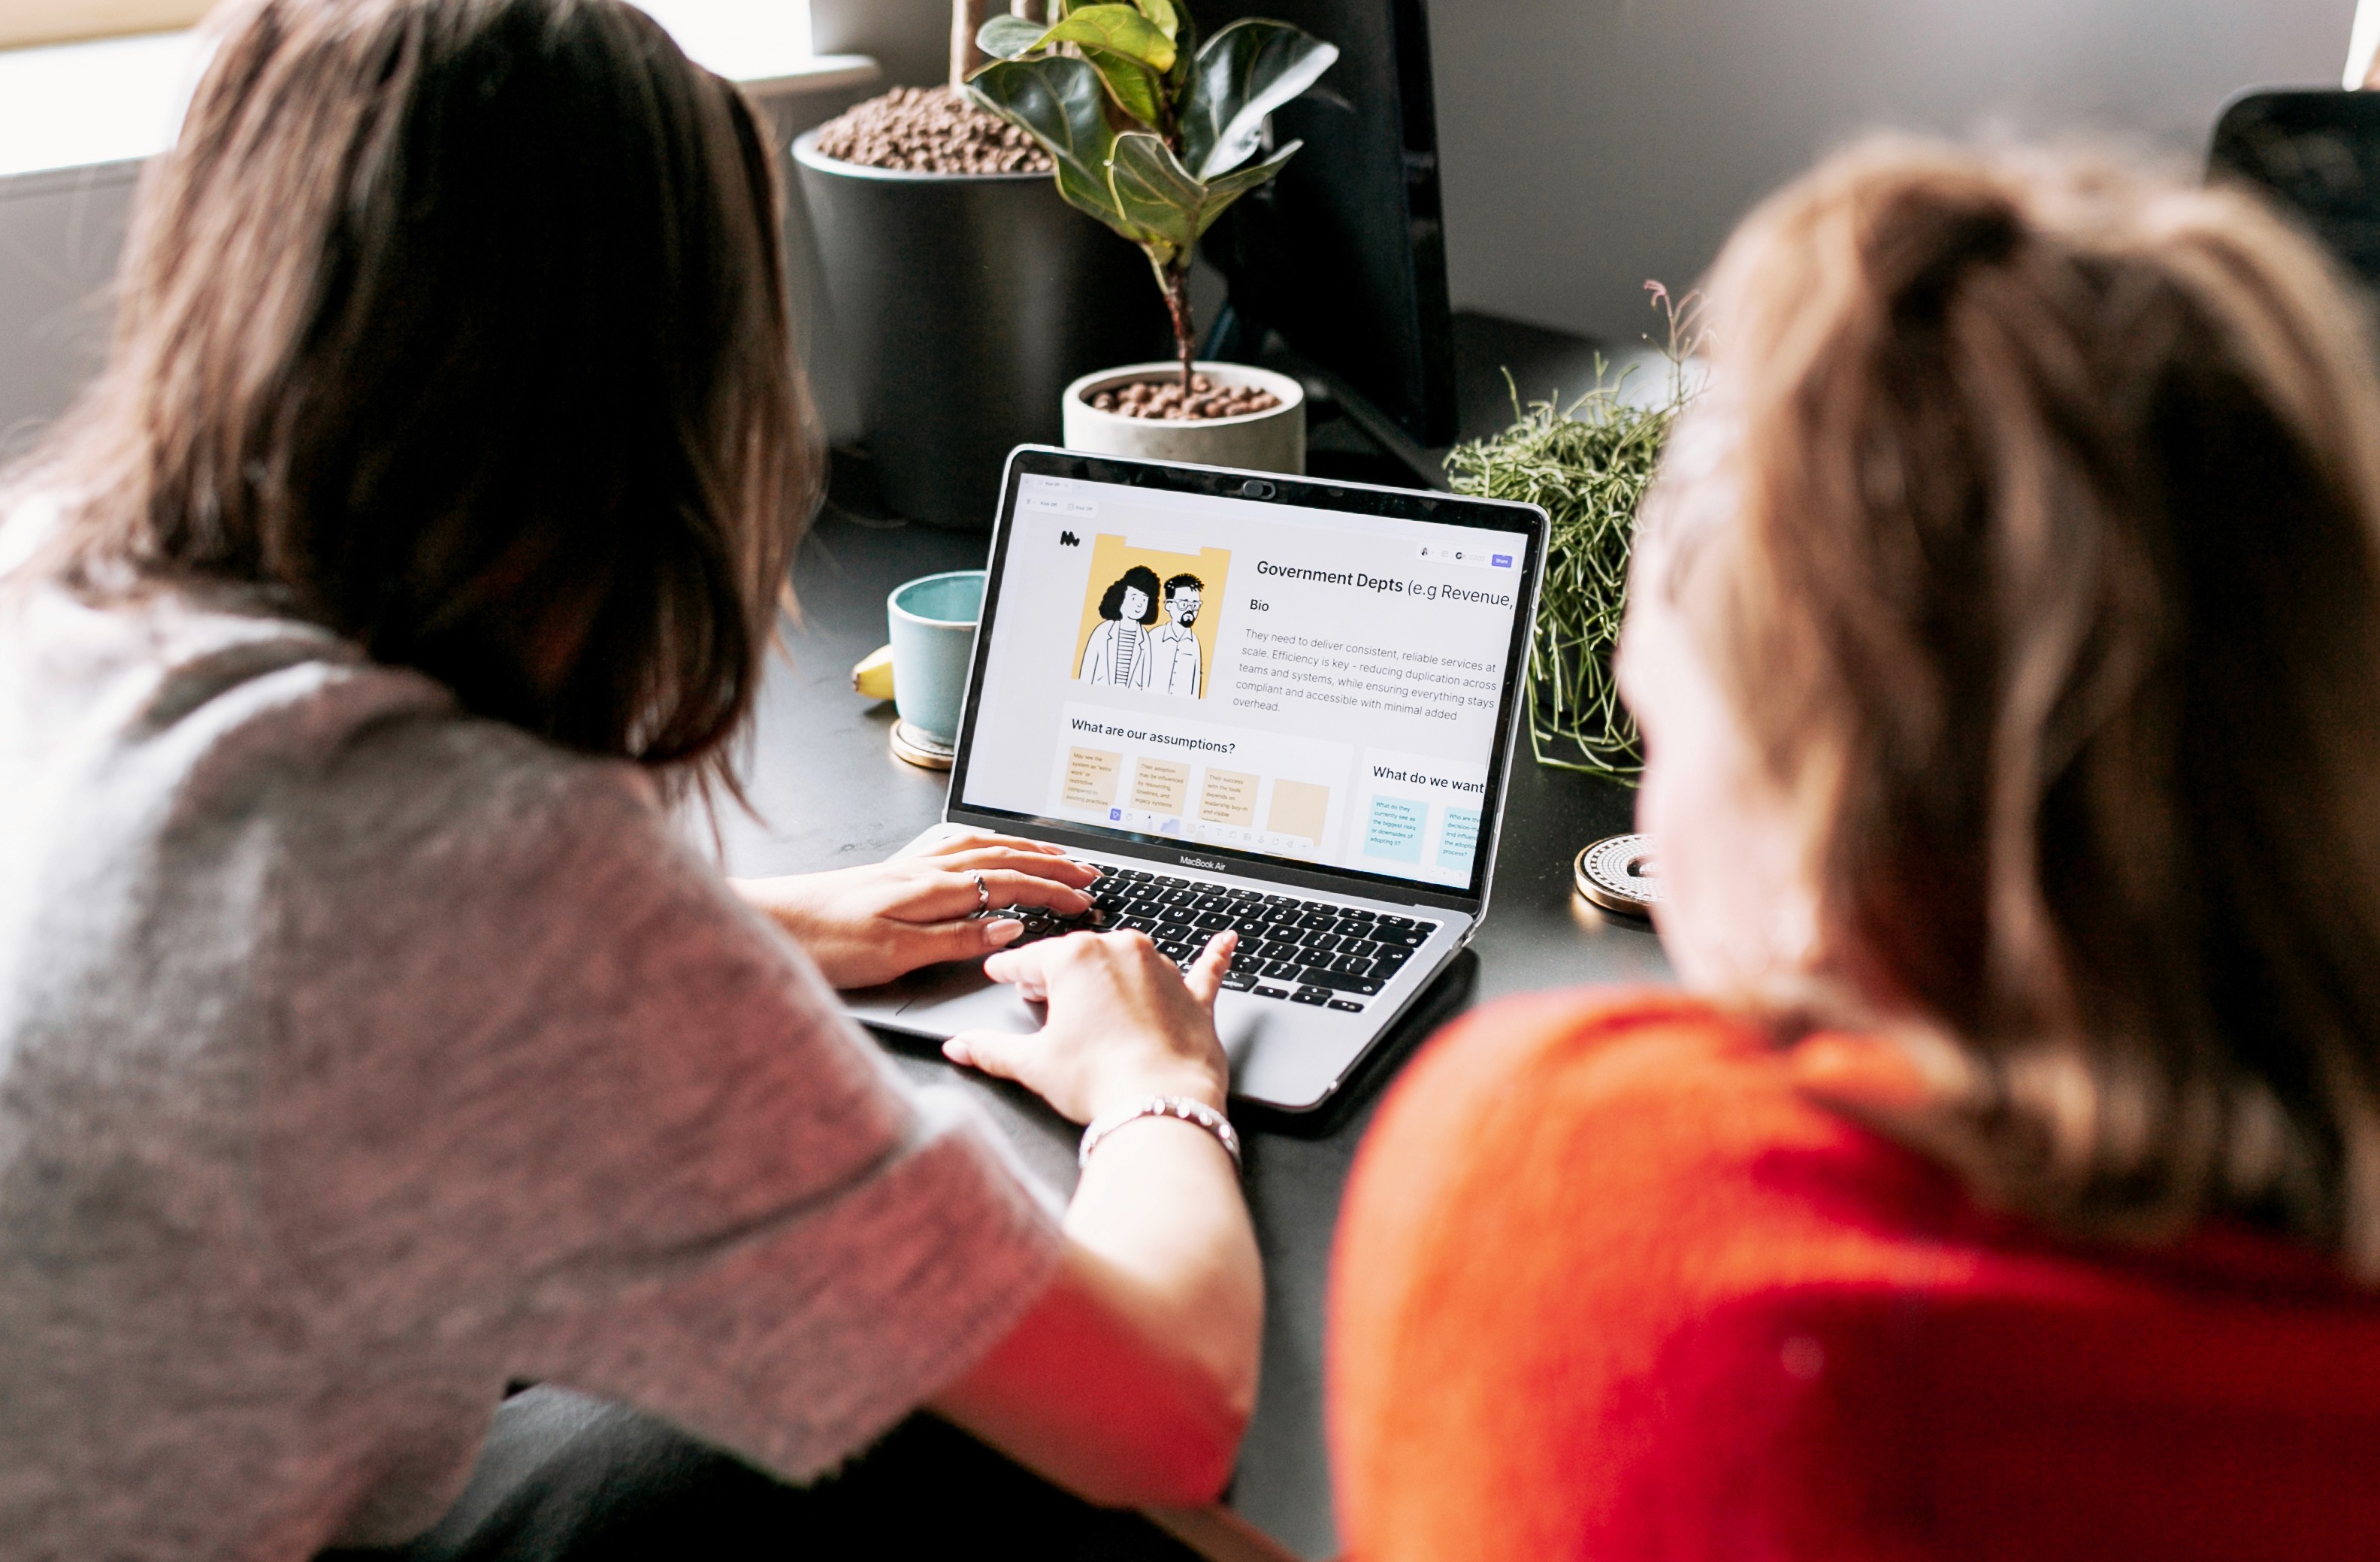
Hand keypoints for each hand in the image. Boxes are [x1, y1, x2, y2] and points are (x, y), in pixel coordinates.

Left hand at [733, 830, 1097, 989]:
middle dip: (1049, 864)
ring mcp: (903, 869)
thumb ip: (954, 940)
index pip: (1006, 884)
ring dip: (1021, 850)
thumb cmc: (816, 943)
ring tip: (1051, 855)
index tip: (1086, 899)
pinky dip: (983, 845)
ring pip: (977, 848)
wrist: (758, 922)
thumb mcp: (892, 955)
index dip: (1051, 891)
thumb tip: (1008, 929)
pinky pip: (951, 849)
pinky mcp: (886, 874)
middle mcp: (920, 870)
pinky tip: (984, 849)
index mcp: (928, 889)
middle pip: (999, 858)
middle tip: (1087, 871)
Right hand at [943, 929, 1234, 1122]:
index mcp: (1076, 959)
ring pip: (1129, 961)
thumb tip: (960, 1047)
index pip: (1031, 959)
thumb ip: (991, 1049)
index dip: (1009, 970)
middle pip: (1079, 958)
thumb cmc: (1099, 1081)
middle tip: (1038, 995)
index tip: (999, 972)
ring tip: (1095, 1000)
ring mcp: (1162, 970)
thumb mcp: (1033, 1065)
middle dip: (1057, 976)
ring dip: (1111, 976)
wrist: (1161, 1105)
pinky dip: (1215, 955)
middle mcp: (1121, 951)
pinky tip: (1228, 940)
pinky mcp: (1195, 997)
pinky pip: (1206, 969)